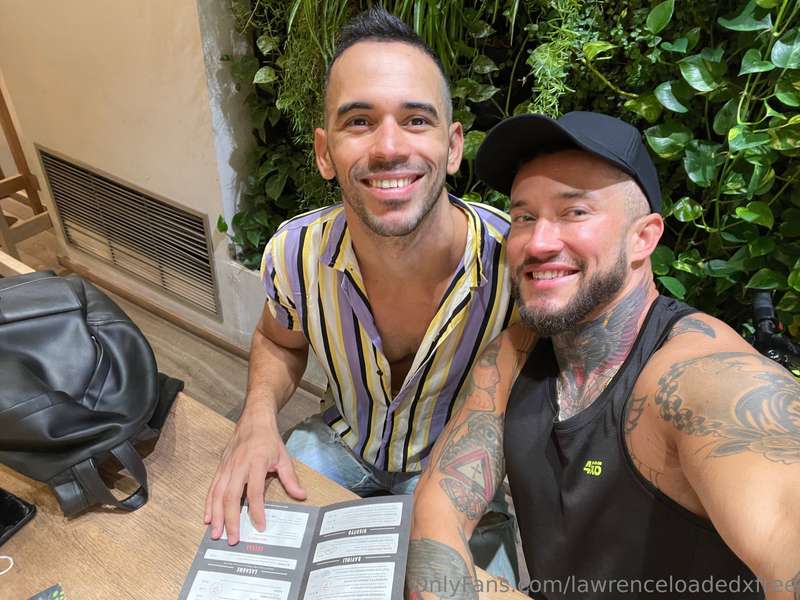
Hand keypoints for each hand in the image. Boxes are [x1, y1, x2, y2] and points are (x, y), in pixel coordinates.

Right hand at [204, 403, 305, 544]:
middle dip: (231, 519)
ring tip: (216, 534)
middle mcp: (238, 466)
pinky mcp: (220, 468)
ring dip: (216, 516)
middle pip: (231, 496)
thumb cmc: (269, 440)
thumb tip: (301, 495)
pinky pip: (212, 488)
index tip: (260, 527)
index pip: (255, 492)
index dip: (257, 511)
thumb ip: (290, 478)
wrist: (253, 420)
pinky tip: (207, 518)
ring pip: (218, 494)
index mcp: (256, 463)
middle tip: (233, 539)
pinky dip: (208, 504)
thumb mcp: (283, 457)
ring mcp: (226, 467)